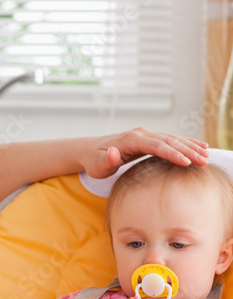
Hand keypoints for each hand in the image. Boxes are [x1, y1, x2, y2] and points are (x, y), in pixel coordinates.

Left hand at [82, 128, 208, 178]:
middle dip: (187, 150)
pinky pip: (170, 140)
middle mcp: (141, 134)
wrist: (89, 151)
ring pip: (172, 139)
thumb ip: (106, 160)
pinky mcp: (149, 139)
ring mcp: (145, 135)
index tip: (187, 162)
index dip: (172, 154)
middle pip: (168, 141)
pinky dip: (186, 142)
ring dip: (190, 146)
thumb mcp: (97, 164)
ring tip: (207, 155)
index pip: (156, 146)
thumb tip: (113, 152)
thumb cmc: (94, 161)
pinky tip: (200, 146)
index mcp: (130, 139)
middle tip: (204, 161)